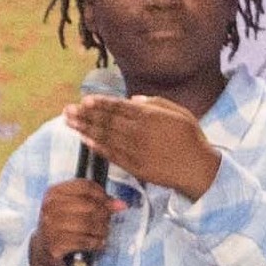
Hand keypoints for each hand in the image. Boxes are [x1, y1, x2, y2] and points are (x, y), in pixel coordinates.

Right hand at [27, 174, 121, 265]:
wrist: (43, 249)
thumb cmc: (63, 224)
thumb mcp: (75, 207)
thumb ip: (97, 202)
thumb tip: (120, 205)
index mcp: (53, 193)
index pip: (84, 186)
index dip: (101, 194)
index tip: (108, 202)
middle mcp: (49, 208)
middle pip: (89, 206)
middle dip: (103, 214)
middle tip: (107, 220)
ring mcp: (50, 227)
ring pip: (87, 224)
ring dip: (101, 230)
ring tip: (103, 232)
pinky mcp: (55, 245)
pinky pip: (83, 241)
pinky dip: (95, 243)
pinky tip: (97, 243)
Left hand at [67, 91, 221, 201]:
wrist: (197, 167)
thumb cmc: (190, 137)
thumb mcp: (179, 112)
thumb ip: (155, 103)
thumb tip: (132, 98)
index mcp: (151, 116)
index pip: (119, 107)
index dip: (100, 103)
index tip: (85, 99)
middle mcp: (140, 131)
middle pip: (107, 120)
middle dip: (85, 114)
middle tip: (68, 110)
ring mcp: (135, 150)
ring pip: (105, 137)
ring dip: (85, 129)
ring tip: (69, 122)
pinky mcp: (133, 166)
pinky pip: (111, 154)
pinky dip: (97, 147)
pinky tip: (84, 140)